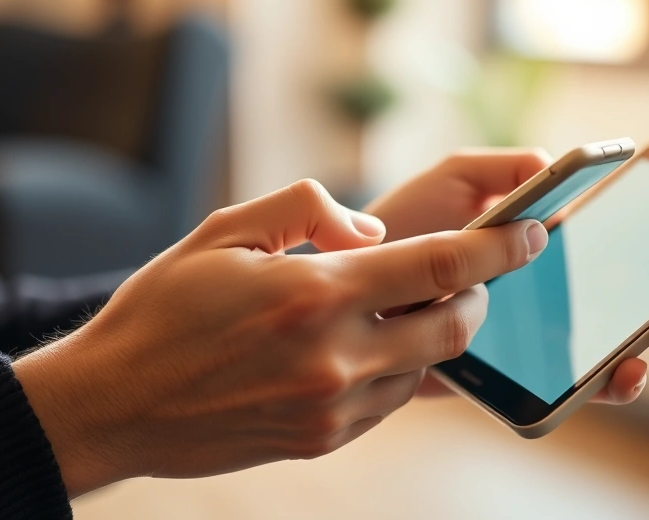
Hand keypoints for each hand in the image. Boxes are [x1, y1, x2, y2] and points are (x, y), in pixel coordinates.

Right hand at [13, 179, 548, 497]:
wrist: (115, 403)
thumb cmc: (164, 307)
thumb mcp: (227, 230)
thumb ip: (308, 209)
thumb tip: (372, 233)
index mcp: (317, 294)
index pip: (441, 266)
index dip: (501, 248)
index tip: (534, 233)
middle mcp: (336, 357)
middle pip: (456, 327)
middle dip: (478, 296)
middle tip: (467, 274)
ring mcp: (333, 408)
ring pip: (427, 368)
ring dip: (435, 334)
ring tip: (403, 308)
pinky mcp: (323, 439)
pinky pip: (389, 401)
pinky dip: (397, 368)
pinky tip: (363, 346)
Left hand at [365, 149, 648, 403]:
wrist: (349, 289)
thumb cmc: (403, 227)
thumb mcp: (455, 179)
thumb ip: (510, 167)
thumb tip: (571, 161)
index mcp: (559, 240)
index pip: (642, 238)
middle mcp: (565, 290)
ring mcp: (549, 334)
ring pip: (631, 341)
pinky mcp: (523, 373)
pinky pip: (578, 382)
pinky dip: (613, 379)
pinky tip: (628, 367)